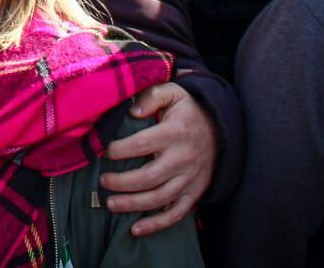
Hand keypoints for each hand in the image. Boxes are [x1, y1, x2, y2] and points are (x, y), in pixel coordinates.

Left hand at [100, 82, 217, 236]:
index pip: (142, 144)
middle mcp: (183, 158)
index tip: (106, 151)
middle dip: (121, 182)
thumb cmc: (188, 111)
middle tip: (103, 181)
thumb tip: (133, 111)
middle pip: (148, 177)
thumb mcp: (173, 93)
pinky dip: (156, 225)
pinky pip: (176, 214)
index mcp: (175, 132)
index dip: (120, 150)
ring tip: (111, 204)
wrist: (220, 129)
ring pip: (159, 199)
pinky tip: (135, 229)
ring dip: (133, 205)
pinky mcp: (194, 193)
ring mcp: (190, 179)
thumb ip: (151, 96)